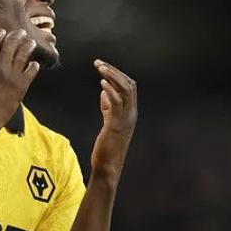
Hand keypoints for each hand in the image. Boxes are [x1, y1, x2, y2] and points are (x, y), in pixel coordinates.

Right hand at [0, 29, 39, 135]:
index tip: (2, 32)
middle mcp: (0, 67)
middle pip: (12, 43)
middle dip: (17, 35)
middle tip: (21, 33)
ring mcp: (12, 76)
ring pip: (24, 53)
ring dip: (28, 45)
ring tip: (30, 42)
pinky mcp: (21, 86)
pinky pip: (31, 71)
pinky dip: (33, 65)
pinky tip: (33, 64)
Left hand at [90, 59, 137, 184]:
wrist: (108, 167)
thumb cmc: (107, 146)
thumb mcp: (109, 122)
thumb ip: (108, 107)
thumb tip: (104, 91)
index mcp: (130, 113)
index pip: (130, 87)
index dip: (117, 74)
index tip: (103, 66)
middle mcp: (131, 114)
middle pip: (130, 85)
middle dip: (114, 71)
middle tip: (99, 63)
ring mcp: (126, 120)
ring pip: (126, 91)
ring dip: (112, 77)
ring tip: (99, 67)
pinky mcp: (116, 126)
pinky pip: (117, 104)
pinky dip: (111, 90)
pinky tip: (102, 83)